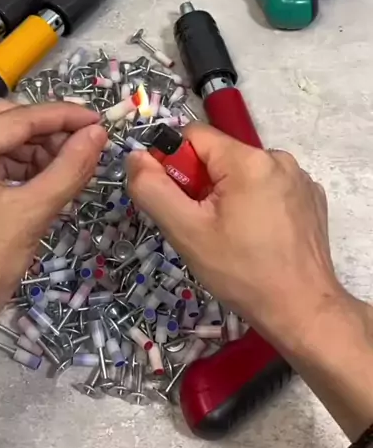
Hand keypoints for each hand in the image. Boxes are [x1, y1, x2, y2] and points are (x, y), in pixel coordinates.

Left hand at [0, 100, 105, 365]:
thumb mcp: (30, 215)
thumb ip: (68, 169)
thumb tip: (98, 135)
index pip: (16, 118)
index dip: (62, 116)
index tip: (98, 120)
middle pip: (1, 122)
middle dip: (46, 131)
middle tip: (85, 144)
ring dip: (32, 150)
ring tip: (68, 166)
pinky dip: (14, 169)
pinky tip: (43, 179)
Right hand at [127, 123, 347, 351]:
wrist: (302, 311)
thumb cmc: (241, 272)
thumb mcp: (186, 232)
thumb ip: (153, 189)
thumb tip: (136, 156)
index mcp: (248, 159)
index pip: (193, 136)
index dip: (175, 166)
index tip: (179, 204)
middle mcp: (278, 158)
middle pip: (219, 156)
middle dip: (202, 186)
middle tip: (203, 228)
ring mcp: (300, 178)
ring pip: (243, 174)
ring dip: (228, 196)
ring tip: (233, 237)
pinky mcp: (311, 198)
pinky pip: (269, 188)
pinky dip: (256, 205)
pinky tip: (259, 238)